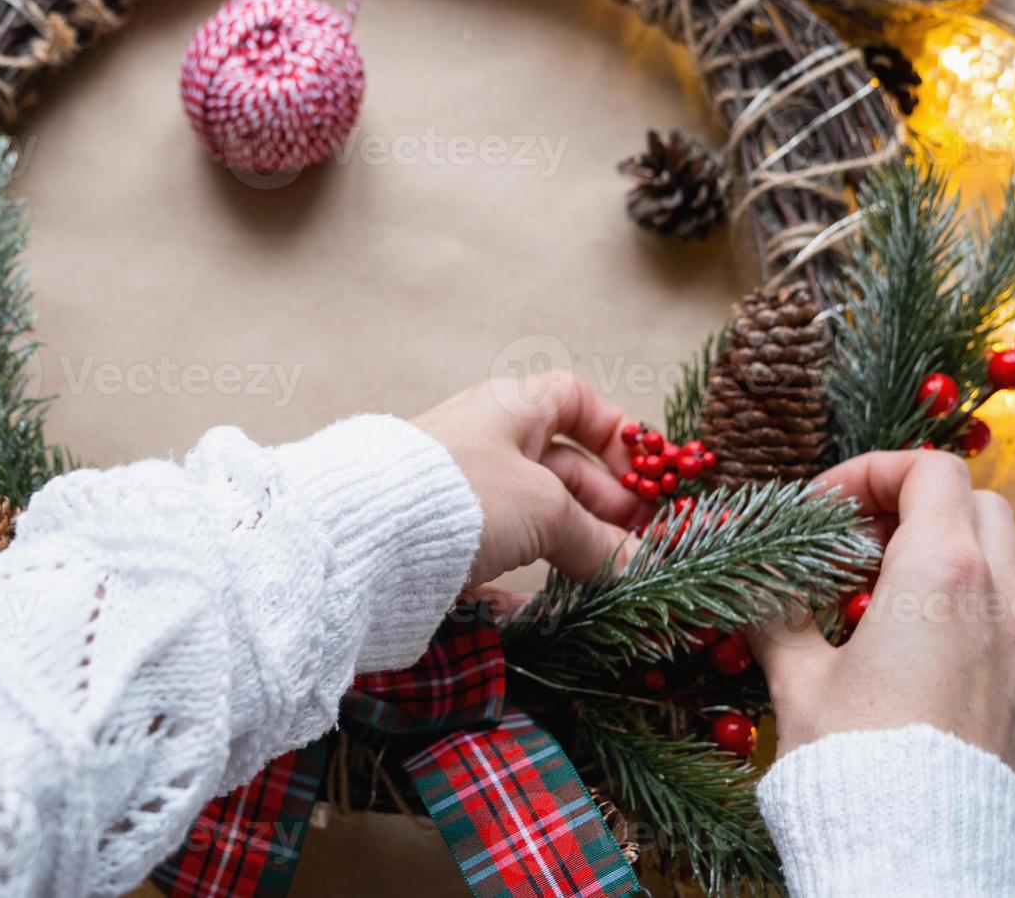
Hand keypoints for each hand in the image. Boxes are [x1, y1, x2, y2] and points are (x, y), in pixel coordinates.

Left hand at [411, 371, 650, 607]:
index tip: (650, 479)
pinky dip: (531, 587)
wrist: (364, 538)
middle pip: (562, 469)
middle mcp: (485, 446)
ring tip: (613, 583)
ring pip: (533, 521)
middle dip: (607, 508)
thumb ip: (597, 538)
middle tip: (643, 549)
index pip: (574, 402)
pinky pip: (498, 565)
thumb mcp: (545, 509)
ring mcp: (461, 499)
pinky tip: (560, 611)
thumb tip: (638, 567)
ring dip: (576, 550)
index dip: (617, 436)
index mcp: (510, 410)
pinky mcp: (440, 549)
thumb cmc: (461, 494)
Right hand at [750, 450, 1014, 769]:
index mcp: (940, 576)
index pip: (927, 470)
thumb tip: (754, 582)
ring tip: (873, 592)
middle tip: (850, 540)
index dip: (868, 472)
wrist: (914, 855)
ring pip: (999, 555)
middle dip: (912, 502)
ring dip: (940, 549)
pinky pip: (1005, 612)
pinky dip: (961, 599)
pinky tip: (905, 643)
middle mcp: (996, 600)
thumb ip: (776, 612)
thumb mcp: (795, 676)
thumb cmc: (849, 759)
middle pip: (974, 500)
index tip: (820, 510)